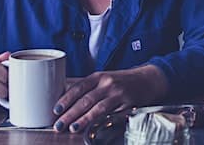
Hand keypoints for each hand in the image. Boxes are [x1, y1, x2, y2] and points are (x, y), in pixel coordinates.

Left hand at [53, 64, 168, 132]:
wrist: (148, 80)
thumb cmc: (123, 81)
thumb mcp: (105, 79)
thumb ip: (88, 88)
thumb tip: (66, 100)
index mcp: (98, 76)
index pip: (78, 88)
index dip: (65, 99)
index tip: (55, 110)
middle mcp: (107, 83)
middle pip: (85, 99)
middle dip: (70, 113)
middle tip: (58, 124)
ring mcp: (117, 94)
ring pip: (96, 107)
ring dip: (82, 119)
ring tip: (72, 127)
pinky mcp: (126, 104)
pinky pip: (111, 114)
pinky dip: (100, 121)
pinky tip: (92, 127)